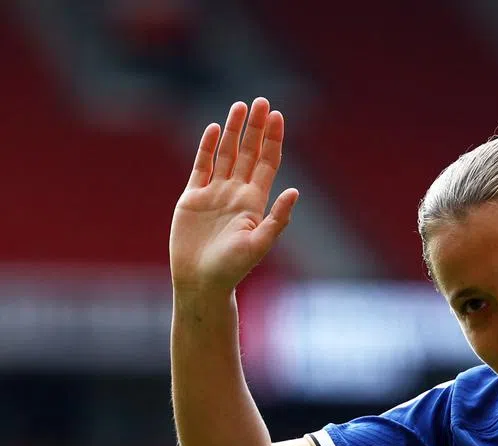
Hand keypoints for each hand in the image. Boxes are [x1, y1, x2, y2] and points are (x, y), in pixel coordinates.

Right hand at [169, 98, 297, 293]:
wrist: (201, 282)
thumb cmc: (232, 269)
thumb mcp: (259, 244)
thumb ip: (277, 218)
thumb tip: (295, 191)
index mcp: (255, 203)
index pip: (267, 163)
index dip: (273, 140)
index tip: (278, 116)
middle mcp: (237, 194)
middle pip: (249, 153)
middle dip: (256, 128)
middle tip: (262, 101)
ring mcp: (215, 194)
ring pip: (226, 154)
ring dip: (234, 131)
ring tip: (240, 106)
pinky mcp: (192, 198)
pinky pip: (201, 166)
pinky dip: (207, 147)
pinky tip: (215, 129)